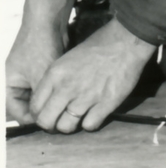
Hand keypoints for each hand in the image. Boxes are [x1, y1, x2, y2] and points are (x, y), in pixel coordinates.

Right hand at [7, 0, 75, 123]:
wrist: (48, 21)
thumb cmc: (39, 48)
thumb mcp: (40, 76)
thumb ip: (41, 97)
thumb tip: (48, 117)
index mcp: (10, 86)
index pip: (18, 112)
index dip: (34, 120)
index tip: (51, 123)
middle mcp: (19, 82)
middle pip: (30, 106)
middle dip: (45, 111)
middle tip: (62, 117)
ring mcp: (32, 75)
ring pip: (43, 96)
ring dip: (53, 101)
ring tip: (68, 107)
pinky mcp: (45, 69)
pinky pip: (51, 85)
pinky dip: (58, 90)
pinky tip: (70, 94)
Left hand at [28, 18, 156, 132]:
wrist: (127, 41)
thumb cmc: (99, 45)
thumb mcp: (68, 59)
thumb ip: (56, 80)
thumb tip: (52, 99)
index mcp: (55, 75)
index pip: (35, 107)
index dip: (40, 114)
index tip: (48, 112)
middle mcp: (66, 88)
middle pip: (46, 122)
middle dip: (51, 124)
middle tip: (60, 120)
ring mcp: (86, 97)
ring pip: (67, 127)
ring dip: (71, 125)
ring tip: (78, 117)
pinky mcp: (106, 104)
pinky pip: (90, 125)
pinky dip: (91, 123)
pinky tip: (95, 114)